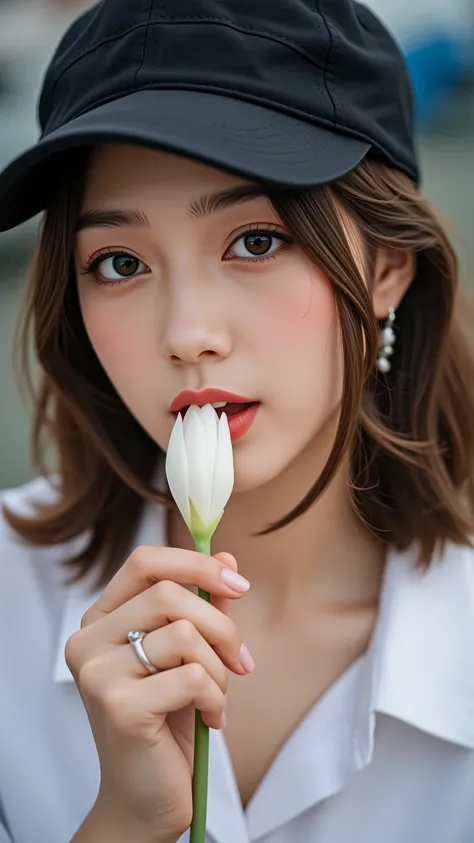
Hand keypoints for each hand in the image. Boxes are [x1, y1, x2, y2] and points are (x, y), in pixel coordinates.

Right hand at [65, 546, 251, 839]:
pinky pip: (191, 677)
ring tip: (217, 698)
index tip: (239, 585)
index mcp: (101, 619)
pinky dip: (216, 697)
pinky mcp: (118, 706)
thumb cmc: (167, 721)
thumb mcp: (189, 655)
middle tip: (240, 661)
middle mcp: (88, 640)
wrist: (146, 799)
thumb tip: (227, 558)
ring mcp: (97, 673)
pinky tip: (210, 719)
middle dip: (220, 626)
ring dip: (218, 668)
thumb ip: (203, 606)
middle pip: (167, 593)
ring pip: (183, 633)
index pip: (145, 562)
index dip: (195, 564)